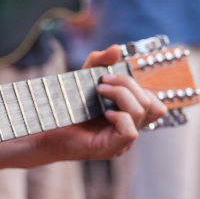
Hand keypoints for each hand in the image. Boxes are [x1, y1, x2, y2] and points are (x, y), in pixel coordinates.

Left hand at [33, 45, 166, 160]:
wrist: (44, 130)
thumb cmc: (65, 108)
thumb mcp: (83, 79)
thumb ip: (99, 63)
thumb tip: (116, 49)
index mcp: (129, 116)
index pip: (154, 102)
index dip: (137, 85)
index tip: (108, 77)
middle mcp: (130, 129)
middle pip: (151, 103)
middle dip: (127, 84)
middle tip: (101, 83)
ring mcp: (122, 142)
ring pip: (142, 112)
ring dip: (122, 95)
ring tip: (99, 92)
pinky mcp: (110, 149)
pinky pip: (130, 132)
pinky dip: (120, 117)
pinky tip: (104, 113)